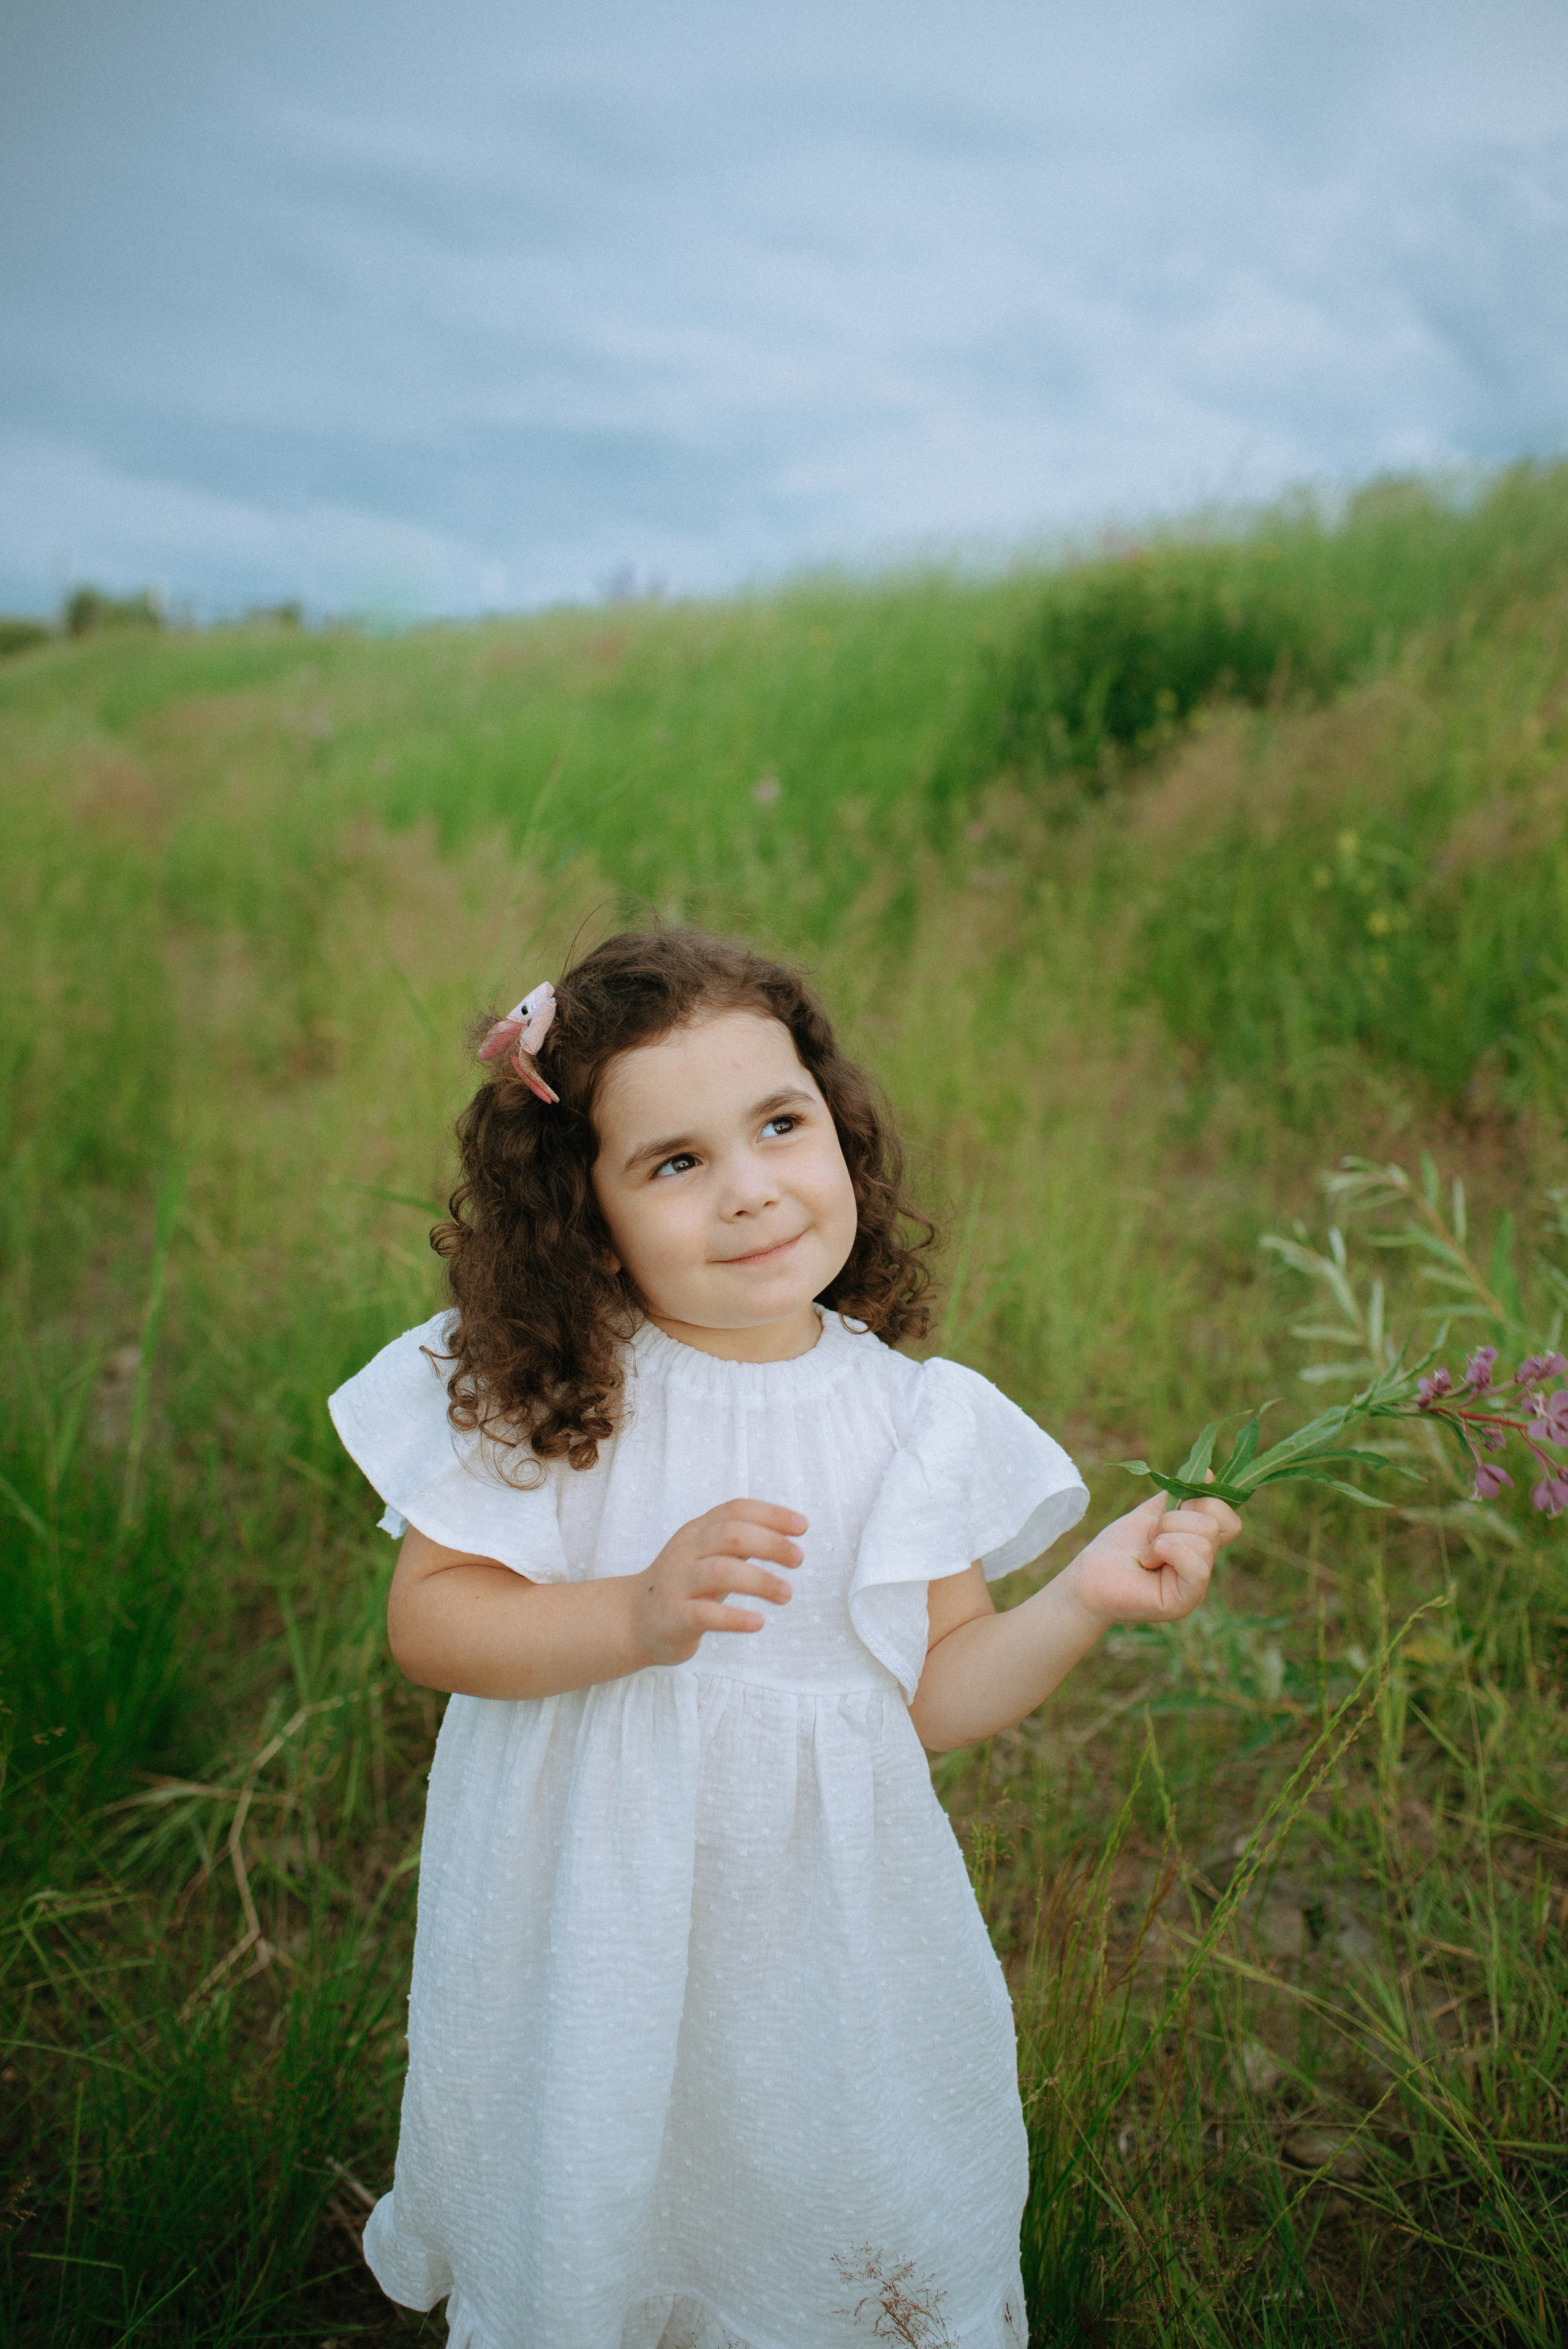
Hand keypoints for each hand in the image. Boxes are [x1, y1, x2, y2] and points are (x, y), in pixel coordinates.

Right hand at [631, 1499, 805, 1665]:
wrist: (635, 1619)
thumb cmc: (686, 1585)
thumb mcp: (708, 1554)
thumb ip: (739, 1541)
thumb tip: (788, 1534)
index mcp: (698, 1531)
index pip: (736, 1510)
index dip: (772, 1514)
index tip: (803, 1526)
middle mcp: (686, 1551)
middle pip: (731, 1535)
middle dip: (771, 1544)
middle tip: (799, 1559)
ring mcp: (677, 1583)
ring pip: (721, 1571)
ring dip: (761, 1581)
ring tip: (786, 1594)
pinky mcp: (673, 1617)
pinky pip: (705, 1614)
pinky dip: (735, 1618)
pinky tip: (758, 1623)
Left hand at [1061, 1488, 1241, 1628]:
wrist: (1090, 1575)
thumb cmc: (1118, 1547)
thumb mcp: (1152, 1513)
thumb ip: (1180, 1495)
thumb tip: (1209, 1474)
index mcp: (1199, 1545)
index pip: (1229, 1520)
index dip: (1205, 1504)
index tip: (1175, 1509)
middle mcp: (1203, 1565)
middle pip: (1214, 1524)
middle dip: (1173, 1520)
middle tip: (1150, 1538)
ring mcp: (1197, 1585)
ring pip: (1203, 1541)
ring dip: (1163, 1538)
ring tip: (1146, 1554)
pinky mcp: (1185, 1601)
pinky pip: (1197, 1567)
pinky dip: (1169, 1551)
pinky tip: (1149, 1560)